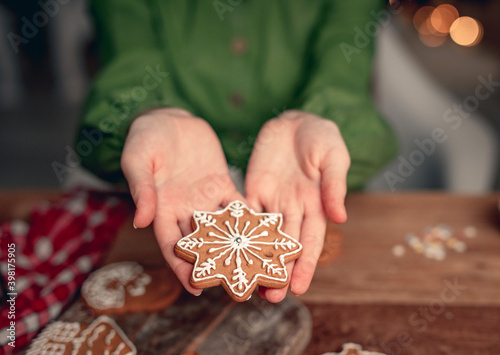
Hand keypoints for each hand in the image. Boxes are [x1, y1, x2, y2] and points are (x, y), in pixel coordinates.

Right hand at [121, 108, 244, 294]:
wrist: (167, 119)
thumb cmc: (145, 140)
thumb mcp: (138, 161)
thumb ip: (143, 190)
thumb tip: (141, 221)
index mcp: (162, 209)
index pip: (172, 245)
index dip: (182, 267)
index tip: (195, 288)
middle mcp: (186, 210)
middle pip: (202, 244)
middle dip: (217, 265)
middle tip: (235, 287)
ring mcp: (206, 199)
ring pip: (223, 228)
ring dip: (238, 247)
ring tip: (256, 265)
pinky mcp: (222, 184)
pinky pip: (237, 203)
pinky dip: (249, 217)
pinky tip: (265, 230)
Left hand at [245, 110, 349, 302]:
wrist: (295, 119)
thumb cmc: (321, 136)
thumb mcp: (333, 157)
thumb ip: (334, 186)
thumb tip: (341, 218)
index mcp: (316, 205)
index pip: (310, 242)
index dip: (305, 265)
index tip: (299, 288)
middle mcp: (292, 209)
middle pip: (283, 246)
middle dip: (278, 271)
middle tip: (270, 297)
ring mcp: (271, 201)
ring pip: (261, 236)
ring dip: (255, 259)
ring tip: (246, 282)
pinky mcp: (253, 189)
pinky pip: (244, 212)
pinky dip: (237, 231)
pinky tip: (228, 248)